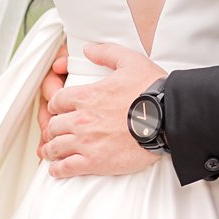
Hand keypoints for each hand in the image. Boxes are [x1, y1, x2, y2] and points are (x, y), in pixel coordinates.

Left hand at [41, 43, 165, 177]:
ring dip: (52, 149)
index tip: (59, 110)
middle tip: (58, 132)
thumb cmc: (151, 91)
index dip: (56, 105)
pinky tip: (58, 169)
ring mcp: (86, 142)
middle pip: (53, 126)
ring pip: (55, 147)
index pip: (57, 101)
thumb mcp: (130, 61)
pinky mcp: (95, 162)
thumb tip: (88, 49)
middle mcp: (82, 119)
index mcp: (87, 95)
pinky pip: (66, 168)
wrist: (167, 118)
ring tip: (53, 152)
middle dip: (54, 128)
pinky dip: (58, 169)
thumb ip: (106, 52)